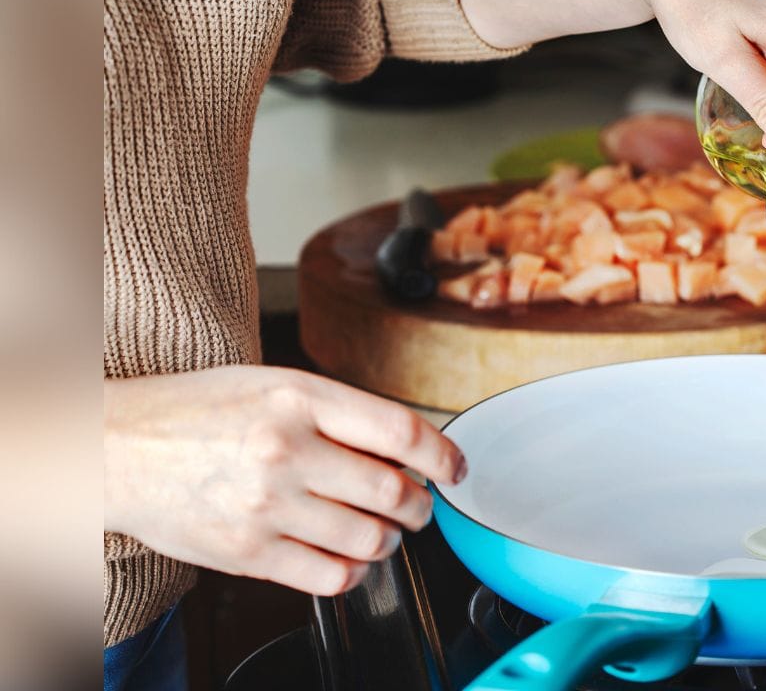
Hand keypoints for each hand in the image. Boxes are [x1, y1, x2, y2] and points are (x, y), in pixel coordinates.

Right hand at [105, 366, 464, 595]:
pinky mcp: (248, 552)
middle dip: (419, 505)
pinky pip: (330, 577)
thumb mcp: (272, 385)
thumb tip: (408, 448)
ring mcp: (267, 505)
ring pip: (371, 540)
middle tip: (416, 505)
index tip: (455, 468)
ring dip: (389, 541)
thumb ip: (339, 414)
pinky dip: (352, 572)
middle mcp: (286, 450)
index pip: (402, 433)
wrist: (114, 447)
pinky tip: (345, 556)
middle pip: (394, 492)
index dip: (444, 456)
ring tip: (381, 532)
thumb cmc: (195, 411)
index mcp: (299, 399)